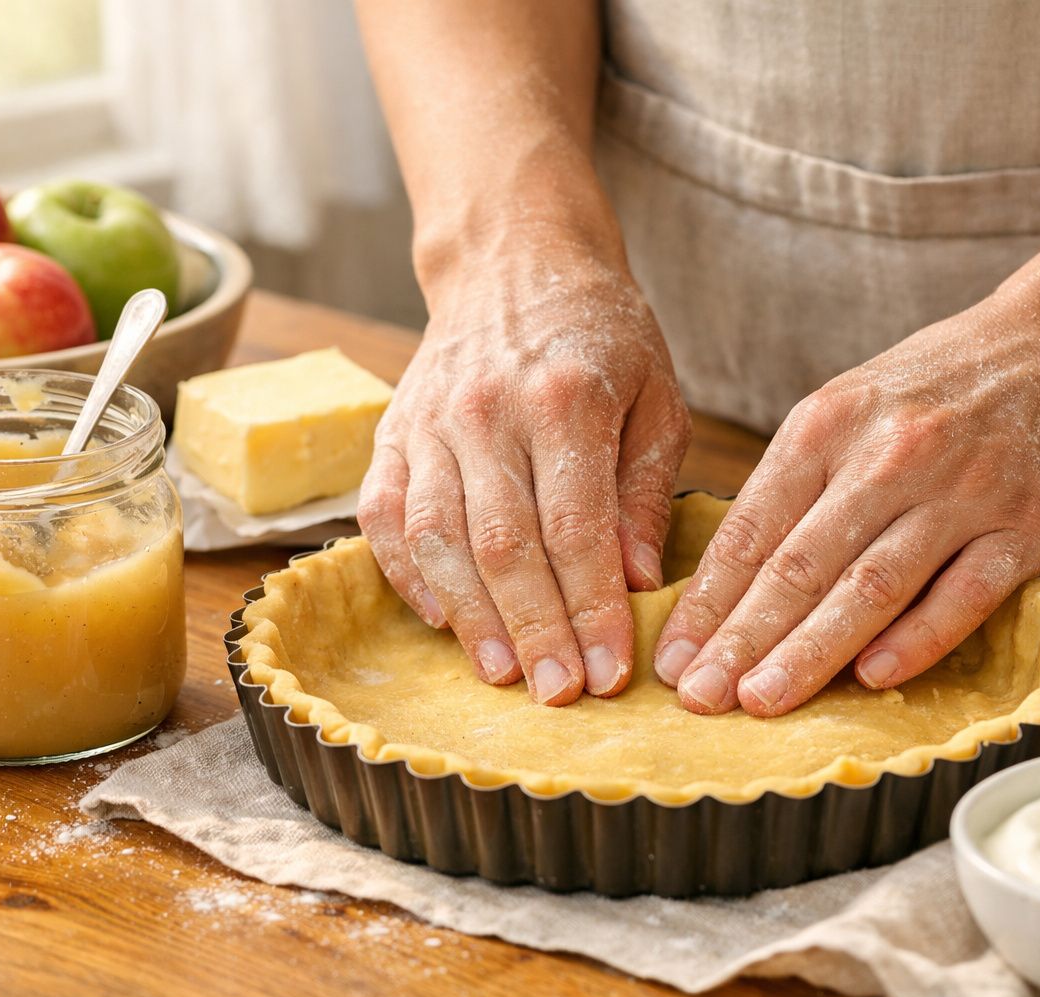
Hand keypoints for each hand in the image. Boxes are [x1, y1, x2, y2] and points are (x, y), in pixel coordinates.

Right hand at [358, 241, 690, 704]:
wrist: (513, 261)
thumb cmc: (599, 335)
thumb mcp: (655, 397)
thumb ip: (646, 491)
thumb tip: (638, 582)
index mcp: (565, 398)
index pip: (577, 528)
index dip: (592, 609)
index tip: (611, 671)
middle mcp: (487, 411)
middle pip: (504, 544)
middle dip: (535, 630)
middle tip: (561, 693)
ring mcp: (429, 422)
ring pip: (437, 538)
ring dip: (471, 617)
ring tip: (502, 675)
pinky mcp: (392, 433)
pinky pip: (384, 517)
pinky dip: (408, 576)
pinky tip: (443, 621)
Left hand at [653, 295, 1039, 716]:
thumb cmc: (940, 385)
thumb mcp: (849, 405)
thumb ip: (796, 483)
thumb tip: (730, 585)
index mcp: (828, 425)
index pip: (751, 529)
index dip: (707, 601)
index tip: (673, 659)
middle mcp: (888, 455)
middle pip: (801, 564)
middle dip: (742, 638)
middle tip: (700, 697)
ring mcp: (962, 491)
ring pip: (872, 585)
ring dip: (812, 650)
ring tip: (762, 700)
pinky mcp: (1027, 525)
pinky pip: (964, 594)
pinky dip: (917, 638)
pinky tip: (872, 677)